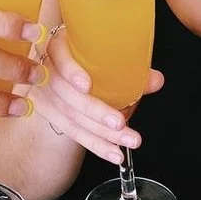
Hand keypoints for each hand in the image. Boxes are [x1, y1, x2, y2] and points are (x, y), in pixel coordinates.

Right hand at [33, 25, 163, 165]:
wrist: (63, 65)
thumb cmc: (85, 56)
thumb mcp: (102, 54)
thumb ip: (128, 66)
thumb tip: (155, 80)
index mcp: (59, 46)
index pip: (59, 56)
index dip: (71, 71)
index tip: (86, 85)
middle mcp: (47, 70)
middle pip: (66, 94)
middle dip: (95, 112)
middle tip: (119, 123)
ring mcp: (45, 94)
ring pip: (70, 117)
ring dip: (100, 134)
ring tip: (126, 141)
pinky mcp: (49, 114)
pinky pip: (73, 132)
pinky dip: (95, 144)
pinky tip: (113, 153)